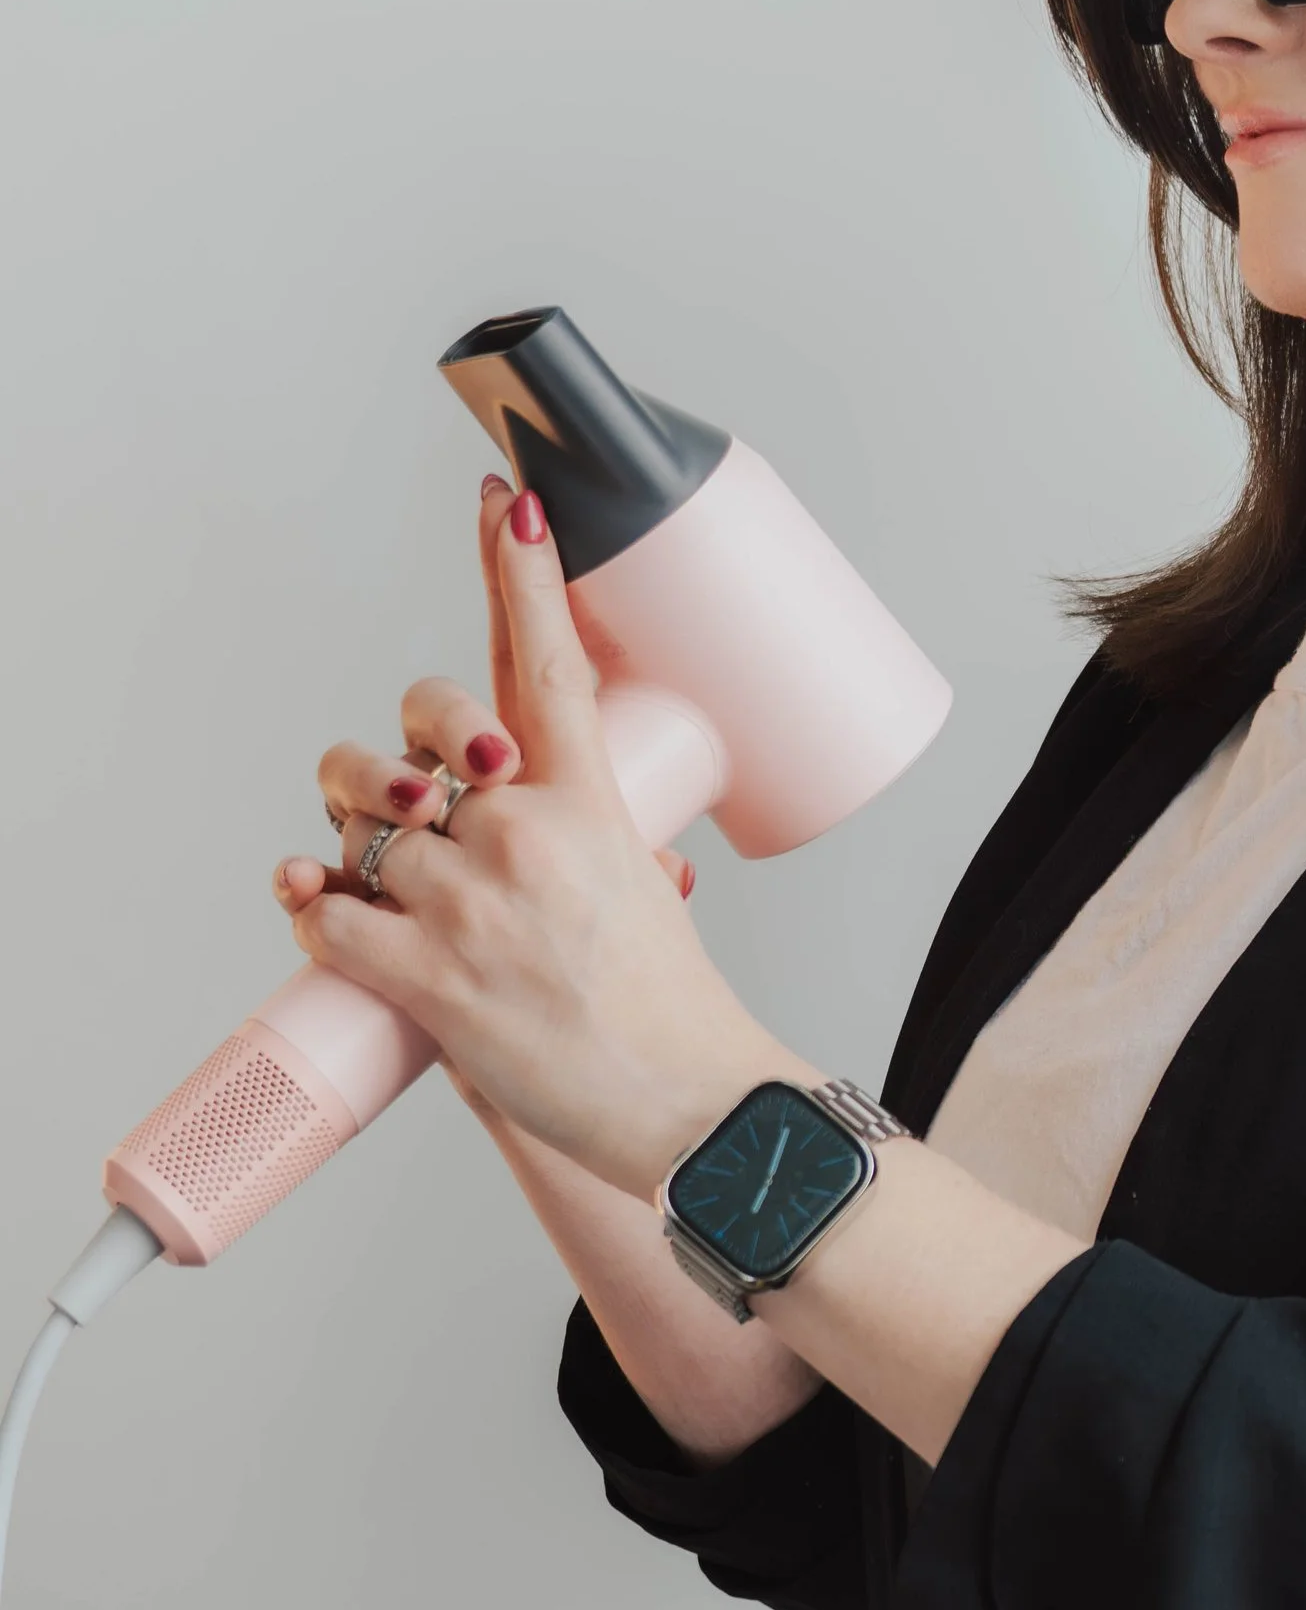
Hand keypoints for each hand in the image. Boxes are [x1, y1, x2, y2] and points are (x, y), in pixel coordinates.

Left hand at [271, 476, 802, 1197]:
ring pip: (367, 836)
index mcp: (592, 802)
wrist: (686, 1105)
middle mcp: (525, 834)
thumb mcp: (647, 891)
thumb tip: (563, 829)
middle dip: (395, 763)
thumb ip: (588, 840)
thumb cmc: (670, 1012)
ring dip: (369, 864)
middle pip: (414, 743)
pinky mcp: (425, 976)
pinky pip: (328, 918)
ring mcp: (471, 902)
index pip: (544, 662)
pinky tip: (321, 910)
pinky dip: (315, 913)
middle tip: (414, 795)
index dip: (518, 574)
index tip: (503, 503)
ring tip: (403, 900)